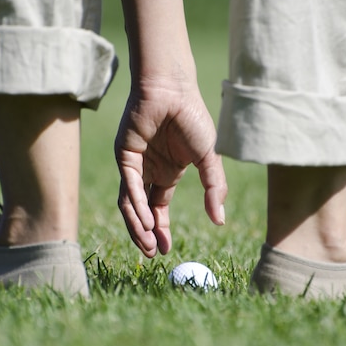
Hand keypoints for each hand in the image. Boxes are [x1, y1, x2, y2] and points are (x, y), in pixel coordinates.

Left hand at [115, 74, 227, 257]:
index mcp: (167, 172)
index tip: (167, 250)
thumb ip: (215, 188)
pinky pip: (129, 185)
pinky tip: (147, 220)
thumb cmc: (192, 118)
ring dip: (138, 226)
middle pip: (143, 210)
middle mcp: (149, 171)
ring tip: (147, 245)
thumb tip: (220, 221)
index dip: (161, 230)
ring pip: (130, 203)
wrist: (174, 90)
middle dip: (146, 234)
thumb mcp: (208, 158)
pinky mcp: (125, 155)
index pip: (159, 207)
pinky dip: (136, 204)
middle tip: (153, 255)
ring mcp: (136, 164)